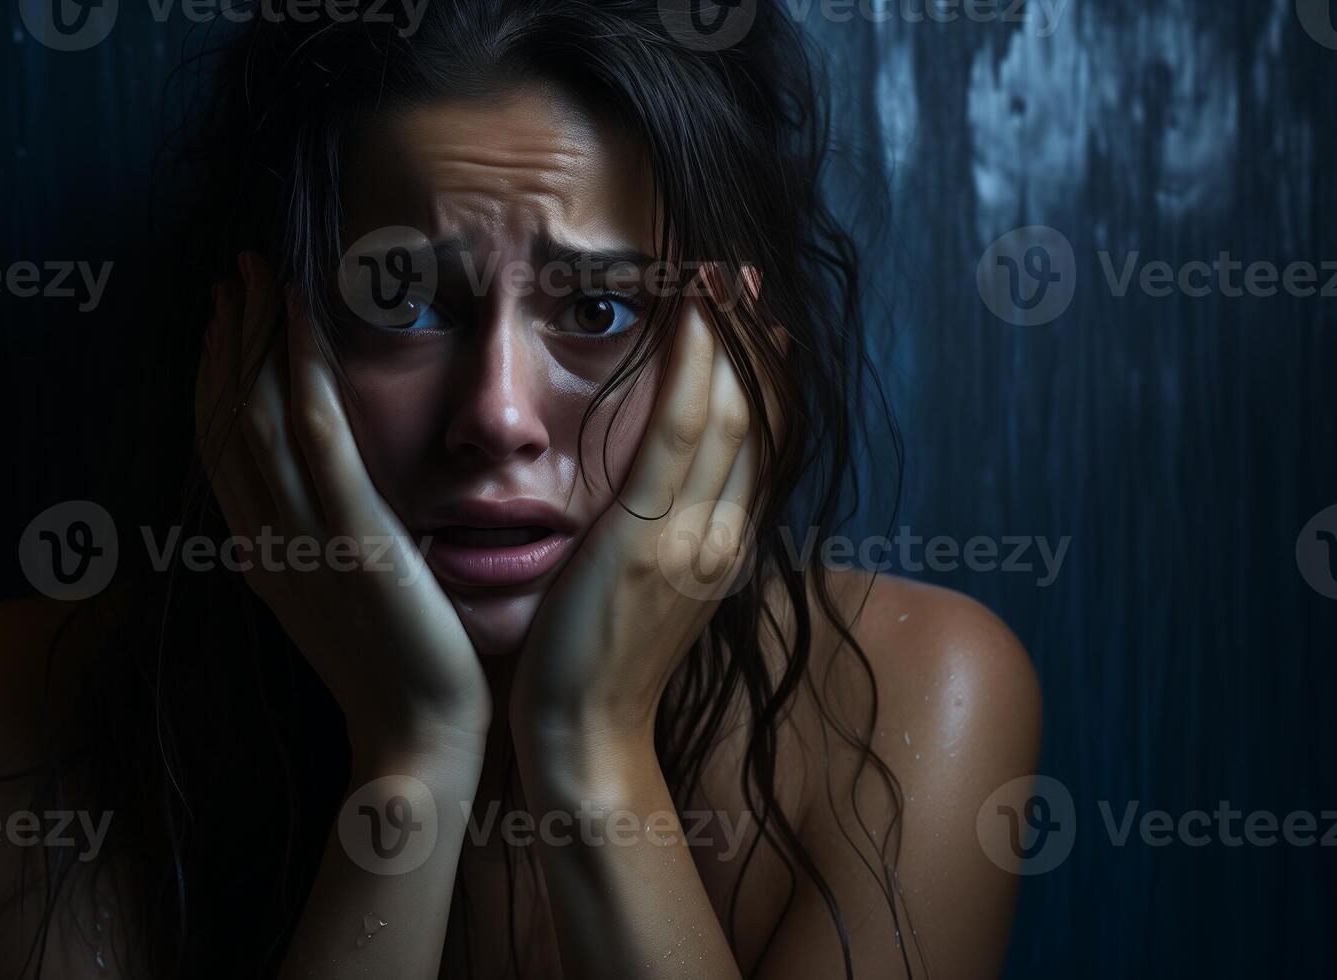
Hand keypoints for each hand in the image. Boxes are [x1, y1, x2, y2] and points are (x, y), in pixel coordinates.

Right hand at [195, 253, 490, 749]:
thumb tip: (321, 492)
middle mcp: (267, 536)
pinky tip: (301, 320)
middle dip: (226, 337)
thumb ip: (320, 539)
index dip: (215, 375)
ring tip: (256, 272)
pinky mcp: (354, 537)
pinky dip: (302, 371)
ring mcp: (305, 535)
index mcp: (262, 551)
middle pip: (227, 417)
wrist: (416, 739)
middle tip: (232, 271)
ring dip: (254, 335)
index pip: (222, 445)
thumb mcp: (338, 596)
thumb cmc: (396, 670)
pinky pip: (317, 438)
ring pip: (258, 415)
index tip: (222, 318)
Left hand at [510, 303, 755, 749]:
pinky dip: (690, 369)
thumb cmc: (596, 665)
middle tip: (743, 272)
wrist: (582, 739)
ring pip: (730, 413)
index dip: (766, 375)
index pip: (761, 442)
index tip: (759, 320)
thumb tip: (662, 494)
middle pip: (759, 416)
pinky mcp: (645, 538)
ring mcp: (690, 536)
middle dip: (753, 339)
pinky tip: (687, 317)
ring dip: (726, 335)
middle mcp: (722, 536)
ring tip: (718, 272)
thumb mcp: (649, 594)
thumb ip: (665, 539)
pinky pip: (679, 433)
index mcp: (723, 548)